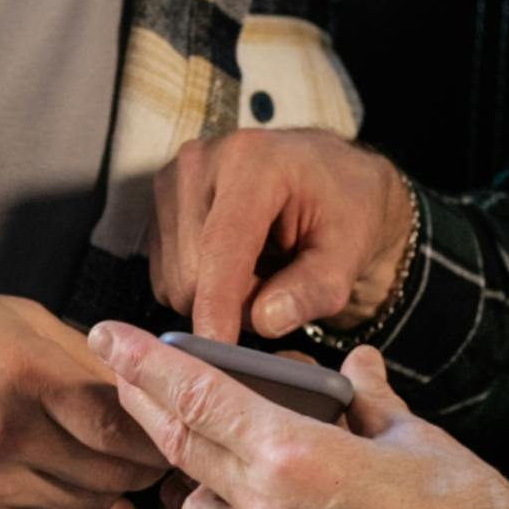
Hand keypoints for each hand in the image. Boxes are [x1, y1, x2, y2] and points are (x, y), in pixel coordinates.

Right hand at [0, 291, 168, 508]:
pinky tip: (92, 495)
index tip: (174, 431)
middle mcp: (9, 439)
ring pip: (86, 507)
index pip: (115, 425)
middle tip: (157, 452)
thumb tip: (146, 391)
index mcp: (26, 379)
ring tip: (120, 469)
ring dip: (114, 492)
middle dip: (144, 467)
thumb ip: (90, 360)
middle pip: (109, 474)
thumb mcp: (26, 321)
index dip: (156, 436)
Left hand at [90, 326, 508, 508]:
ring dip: (197, 486)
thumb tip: (356, 367)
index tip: (111, 339)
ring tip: (216, 466)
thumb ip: (369, 399)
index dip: (145, 363)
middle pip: (180, 450)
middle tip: (126, 379)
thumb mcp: (417, 438)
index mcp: (298, 457)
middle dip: (144, 408)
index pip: (197, 397)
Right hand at [147, 128, 416, 343]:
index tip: (218, 347)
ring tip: (263, 270)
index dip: (218, 303)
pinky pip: (166, 282)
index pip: (222, 245)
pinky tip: (236, 265)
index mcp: (251, 161)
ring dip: (219, 298)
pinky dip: (202, 289)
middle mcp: (198, 164)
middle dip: (236, 303)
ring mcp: (170, 186)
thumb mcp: (351, 250)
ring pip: (175, 284)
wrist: (330, 181)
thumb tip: (265, 321)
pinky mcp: (156, 211)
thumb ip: (316, 287)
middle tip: (282, 288)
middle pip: (193, 274)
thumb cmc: (344, 211)